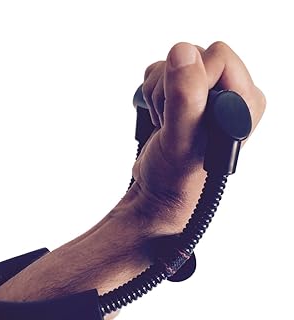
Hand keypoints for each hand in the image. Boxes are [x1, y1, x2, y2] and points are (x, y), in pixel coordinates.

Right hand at [127, 41, 265, 233]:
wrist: (159, 190)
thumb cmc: (176, 177)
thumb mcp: (181, 141)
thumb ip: (186, 98)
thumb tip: (182, 52)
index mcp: (244, 102)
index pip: (217, 56)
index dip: (190, 81)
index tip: (181, 114)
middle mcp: (229, 94)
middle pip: (193, 55)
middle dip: (170, 88)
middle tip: (170, 120)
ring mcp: (205, 93)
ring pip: (172, 62)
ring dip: (158, 94)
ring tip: (165, 124)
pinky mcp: (183, 95)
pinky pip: (159, 72)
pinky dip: (150, 94)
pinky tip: (160, 119)